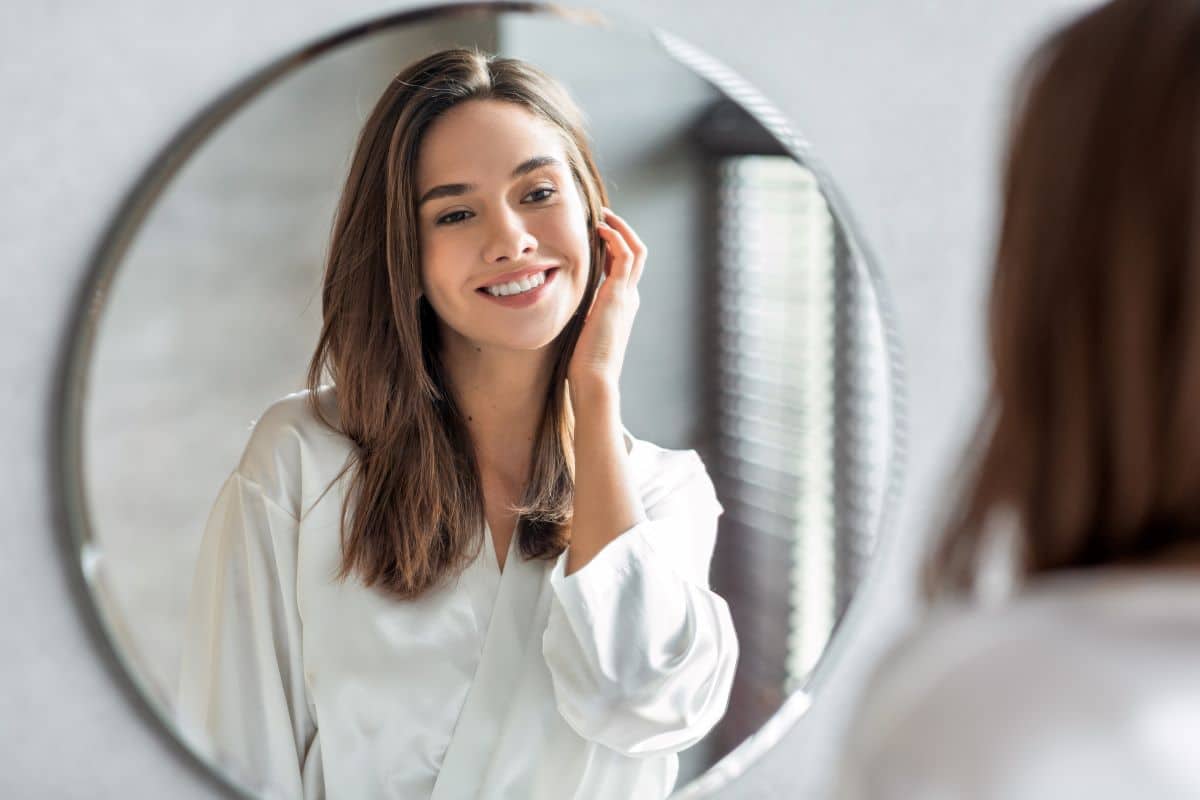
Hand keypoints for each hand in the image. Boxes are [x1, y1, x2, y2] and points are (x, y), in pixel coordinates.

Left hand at [567, 207, 645, 401]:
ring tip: (603, 216)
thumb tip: (563, 309)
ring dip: (621, 229)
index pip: (622, 268)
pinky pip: (625, 255)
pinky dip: (616, 238)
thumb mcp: (581, 331)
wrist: (595, 378)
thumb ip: (579, 315)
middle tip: (603, 217)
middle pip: (636, 254)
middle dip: (621, 232)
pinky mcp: (619, 294)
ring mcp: (627, 295)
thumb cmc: (583, 363)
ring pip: (636, 250)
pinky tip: (601, 229)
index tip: (595, 235)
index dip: (611, 248)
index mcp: (620, 306)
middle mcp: (628, 297)